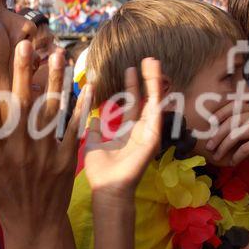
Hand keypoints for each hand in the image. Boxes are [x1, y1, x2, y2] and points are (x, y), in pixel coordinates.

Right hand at [0, 40, 89, 248]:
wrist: (35, 225)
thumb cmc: (5, 198)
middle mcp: (20, 149)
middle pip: (22, 105)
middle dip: (22, 73)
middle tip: (24, 45)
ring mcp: (45, 153)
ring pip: (50, 111)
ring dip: (55, 81)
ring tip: (58, 54)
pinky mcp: (66, 159)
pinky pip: (73, 128)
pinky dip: (80, 107)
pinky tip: (86, 85)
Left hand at [84, 58, 162, 199]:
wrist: (107, 188)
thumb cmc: (100, 171)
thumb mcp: (92, 144)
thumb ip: (93, 129)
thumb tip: (92, 116)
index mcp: (127, 131)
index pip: (132, 103)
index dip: (132, 86)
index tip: (130, 68)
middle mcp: (140, 130)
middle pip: (146, 99)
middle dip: (147, 79)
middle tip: (148, 59)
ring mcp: (148, 134)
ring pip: (154, 102)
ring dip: (154, 82)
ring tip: (153, 62)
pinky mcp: (152, 139)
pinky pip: (156, 114)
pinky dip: (157, 98)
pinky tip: (156, 81)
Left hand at [207, 102, 248, 180]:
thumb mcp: (240, 134)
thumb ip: (229, 127)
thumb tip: (205, 126)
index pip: (233, 106)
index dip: (219, 113)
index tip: (208, 124)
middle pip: (233, 121)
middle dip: (217, 135)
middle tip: (208, 147)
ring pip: (237, 134)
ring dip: (223, 147)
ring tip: (216, 157)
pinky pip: (245, 147)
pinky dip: (236, 156)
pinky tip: (232, 163)